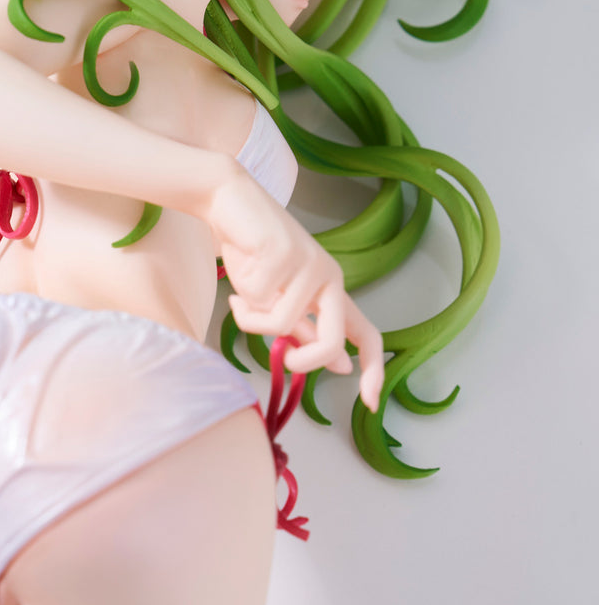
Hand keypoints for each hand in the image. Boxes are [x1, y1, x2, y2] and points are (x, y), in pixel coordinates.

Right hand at [207, 168, 383, 410]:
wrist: (230, 201)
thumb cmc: (252, 253)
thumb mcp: (278, 298)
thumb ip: (305, 329)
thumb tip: (339, 366)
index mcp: (331, 290)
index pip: (366, 335)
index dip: (373, 372)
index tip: (371, 404)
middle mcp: (328, 277)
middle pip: (331, 341)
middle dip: (306, 360)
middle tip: (285, 361)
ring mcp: (308, 264)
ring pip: (279, 323)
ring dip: (251, 319)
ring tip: (241, 298)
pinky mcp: (284, 252)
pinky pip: (257, 299)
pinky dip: (240, 295)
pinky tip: (239, 269)